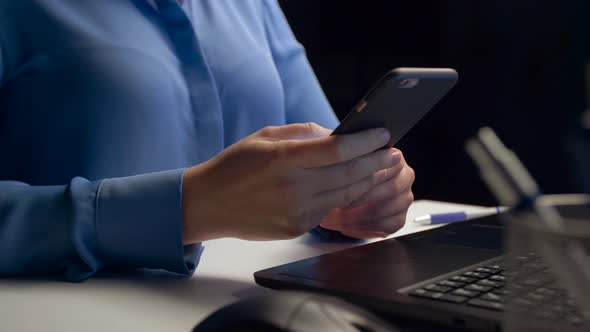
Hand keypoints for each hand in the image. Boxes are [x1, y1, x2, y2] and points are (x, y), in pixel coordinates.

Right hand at [181, 123, 396, 242]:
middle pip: (350, 173)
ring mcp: (297, 211)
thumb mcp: (265, 137)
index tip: (383, 134)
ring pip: (346, 194)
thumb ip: (303, 133)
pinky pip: (330, 209)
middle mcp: (293, 187)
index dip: (367, 141)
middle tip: (390, 152)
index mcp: (284, 158)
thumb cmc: (235, 166)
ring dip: (366, 180)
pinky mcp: (297, 227)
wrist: (209, 205)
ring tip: (377, 167)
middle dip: (376, 161)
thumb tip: (336, 134)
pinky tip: (350, 185)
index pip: (338, 149)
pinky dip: (343, 196)